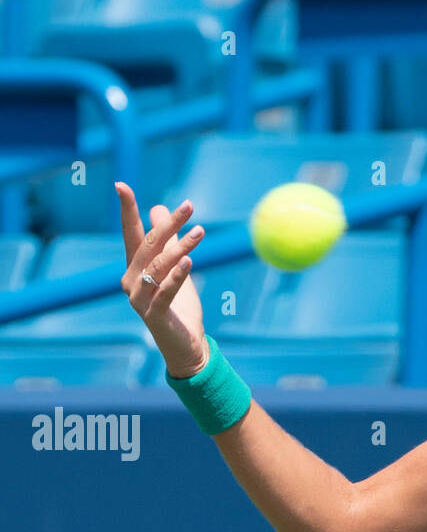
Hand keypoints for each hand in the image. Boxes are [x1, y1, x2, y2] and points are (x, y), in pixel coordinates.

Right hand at [116, 182, 207, 378]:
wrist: (185, 346)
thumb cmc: (179, 307)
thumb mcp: (176, 269)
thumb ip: (168, 242)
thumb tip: (159, 207)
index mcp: (134, 267)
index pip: (131, 233)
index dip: (127, 210)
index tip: (121, 185)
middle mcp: (131, 280)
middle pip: (149, 245)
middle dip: (169, 224)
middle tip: (190, 205)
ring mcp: (139, 298)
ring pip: (159, 266)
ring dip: (181, 247)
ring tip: (201, 232)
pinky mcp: (153, 314)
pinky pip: (165, 290)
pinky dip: (177, 275)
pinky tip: (188, 261)